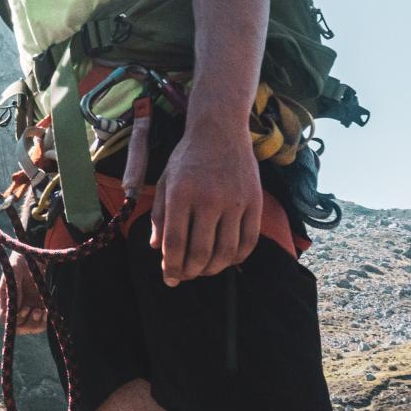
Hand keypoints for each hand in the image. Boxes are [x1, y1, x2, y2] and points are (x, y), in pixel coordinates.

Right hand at [0, 252, 47, 333]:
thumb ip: (13, 285)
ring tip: (41, 311)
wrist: (33, 257)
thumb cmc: (20, 261)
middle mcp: (15, 307)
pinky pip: (42, 322)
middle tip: (35, 311)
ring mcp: (28, 308)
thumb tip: (15, 305)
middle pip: (19, 327)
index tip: (23, 309)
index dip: (14, 320)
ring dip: (37, 324)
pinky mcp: (39, 307)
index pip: (6, 319)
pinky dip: (45, 321)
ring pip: (31, 327)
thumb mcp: (14, 269)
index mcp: (6, 300)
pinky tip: (47, 312)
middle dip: (28, 323)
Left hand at [149, 120, 261, 285]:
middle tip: (184, 277)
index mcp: (180, 193)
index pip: (175, 242)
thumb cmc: (186, 158)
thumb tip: (156, 248)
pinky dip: (237, 257)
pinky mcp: (254, 203)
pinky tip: (226, 260)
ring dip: (213, 268)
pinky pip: (248, 241)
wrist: (219, 131)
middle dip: (190, 271)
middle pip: (200, 251)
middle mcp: (208, 199)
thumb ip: (158, 214)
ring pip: (225, 251)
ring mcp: (235, 202)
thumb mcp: (164, 181)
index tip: (169, 279)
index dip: (171, 266)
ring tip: (203, 270)